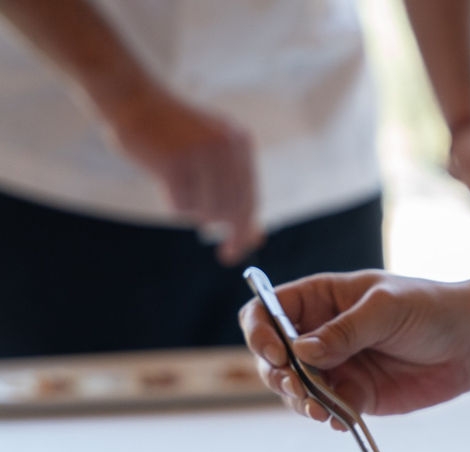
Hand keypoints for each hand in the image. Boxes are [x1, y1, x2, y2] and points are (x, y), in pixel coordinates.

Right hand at [105, 87, 262, 264]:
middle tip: (227, 254)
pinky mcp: (174, 164)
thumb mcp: (212, 153)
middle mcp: (226, 148)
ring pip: (209, 211)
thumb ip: (234, 189)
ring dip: (196, 211)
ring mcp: (200, 155)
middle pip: (235, 210)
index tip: (245, 250)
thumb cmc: (171, 131)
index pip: (251, 197)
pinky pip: (182, 206)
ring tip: (181, 187)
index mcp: (240, 142)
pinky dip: (175, 204)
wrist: (133, 98)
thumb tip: (255, 237)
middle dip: (232, 235)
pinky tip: (166, 181)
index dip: (249, 228)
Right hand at [239, 270, 469, 426]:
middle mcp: (319, 333)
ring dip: (299, 401)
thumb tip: (301, 352)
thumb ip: (345, 330)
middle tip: (298, 387)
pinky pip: (328, 410)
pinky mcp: (355, 395)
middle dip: (277, 375)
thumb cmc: (430, 309)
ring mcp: (336, 366)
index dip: (260, 332)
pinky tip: (339, 421)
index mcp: (320, 299)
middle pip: (273, 356)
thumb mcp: (386, 308)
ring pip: (295, 388)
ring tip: (318, 410)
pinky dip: (327, 417)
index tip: (276, 353)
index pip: (267, 312)